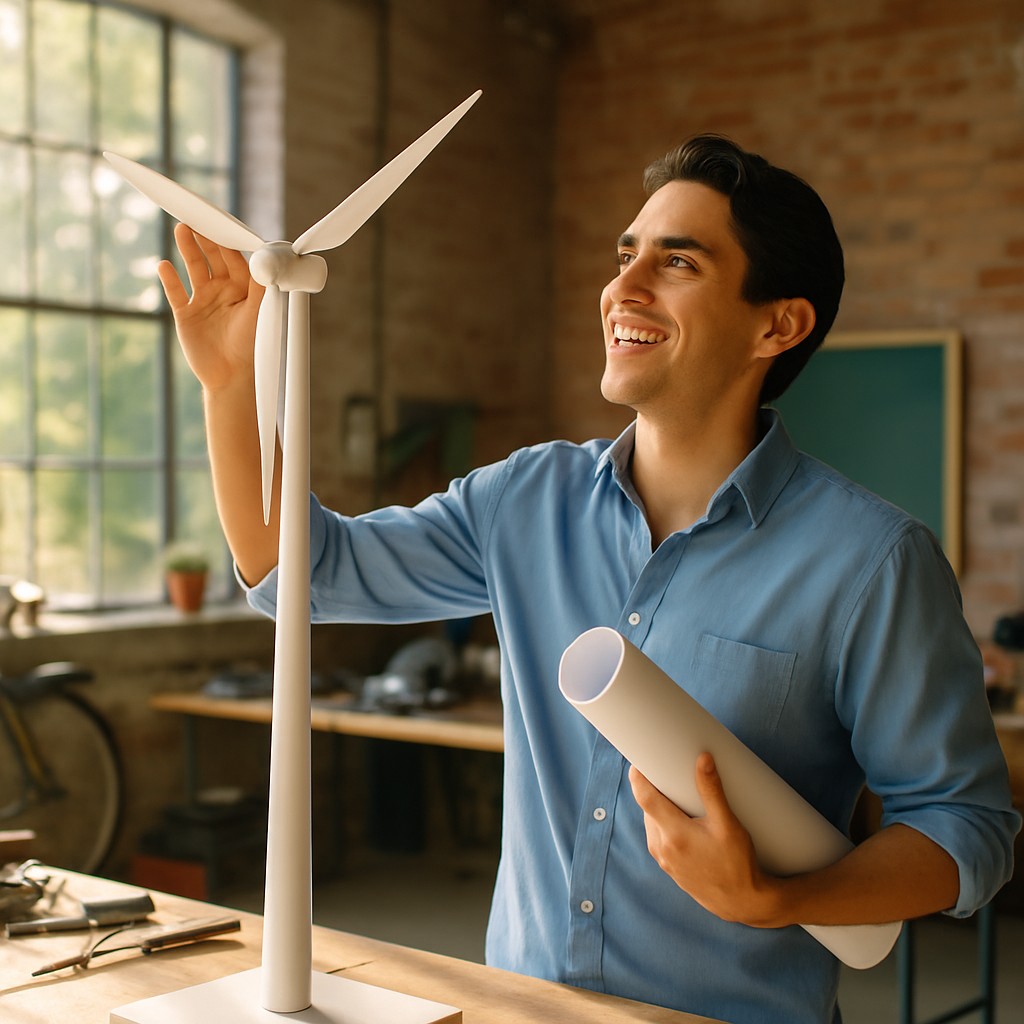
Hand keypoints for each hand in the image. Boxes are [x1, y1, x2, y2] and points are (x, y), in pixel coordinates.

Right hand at [157, 223, 263, 393]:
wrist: (230, 377)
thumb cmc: (250, 346)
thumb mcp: (259, 313)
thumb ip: (261, 286)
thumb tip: (265, 259)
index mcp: (244, 289)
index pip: (235, 258)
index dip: (227, 241)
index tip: (221, 222)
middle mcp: (223, 291)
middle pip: (213, 258)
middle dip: (206, 239)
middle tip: (198, 219)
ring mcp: (203, 301)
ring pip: (194, 268)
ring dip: (188, 250)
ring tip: (182, 229)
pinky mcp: (186, 315)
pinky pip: (175, 292)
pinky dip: (169, 279)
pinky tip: (164, 265)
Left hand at [629, 752, 778, 925]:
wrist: (742, 902)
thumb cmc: (737, 863)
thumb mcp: (728, 825)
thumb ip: (712, 790)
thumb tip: (703, 758)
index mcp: (674, 834)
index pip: (644, 797)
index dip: (638, 776)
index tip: (641, 761)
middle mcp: (662, 847)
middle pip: (647, 808)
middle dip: (654, 790)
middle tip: (668, 773)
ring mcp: (663, 859)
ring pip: (652, 823)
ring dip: (659, 808)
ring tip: (678, 795)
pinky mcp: (667, 866)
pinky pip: (658, 837)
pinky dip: (664, 824)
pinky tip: (680, 819)